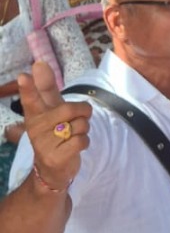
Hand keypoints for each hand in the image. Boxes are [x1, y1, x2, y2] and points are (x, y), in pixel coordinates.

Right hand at [18, 60, 91, 192]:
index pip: (31, 99)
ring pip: (80, 125)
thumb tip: (38, 63)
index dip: (28, 88)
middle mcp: (36, 128)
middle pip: (70, 109)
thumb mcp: (51, 109)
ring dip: (83, 130)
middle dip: (82, 113)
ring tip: (71, 137)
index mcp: (34, 115)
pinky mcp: (56, 157)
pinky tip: (74, 147)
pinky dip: (84, 142)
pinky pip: (82, 140)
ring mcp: (44, 144)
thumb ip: (46, 88)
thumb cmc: (54, 132)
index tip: (22, 76)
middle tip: (75, 121)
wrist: (53, 169)